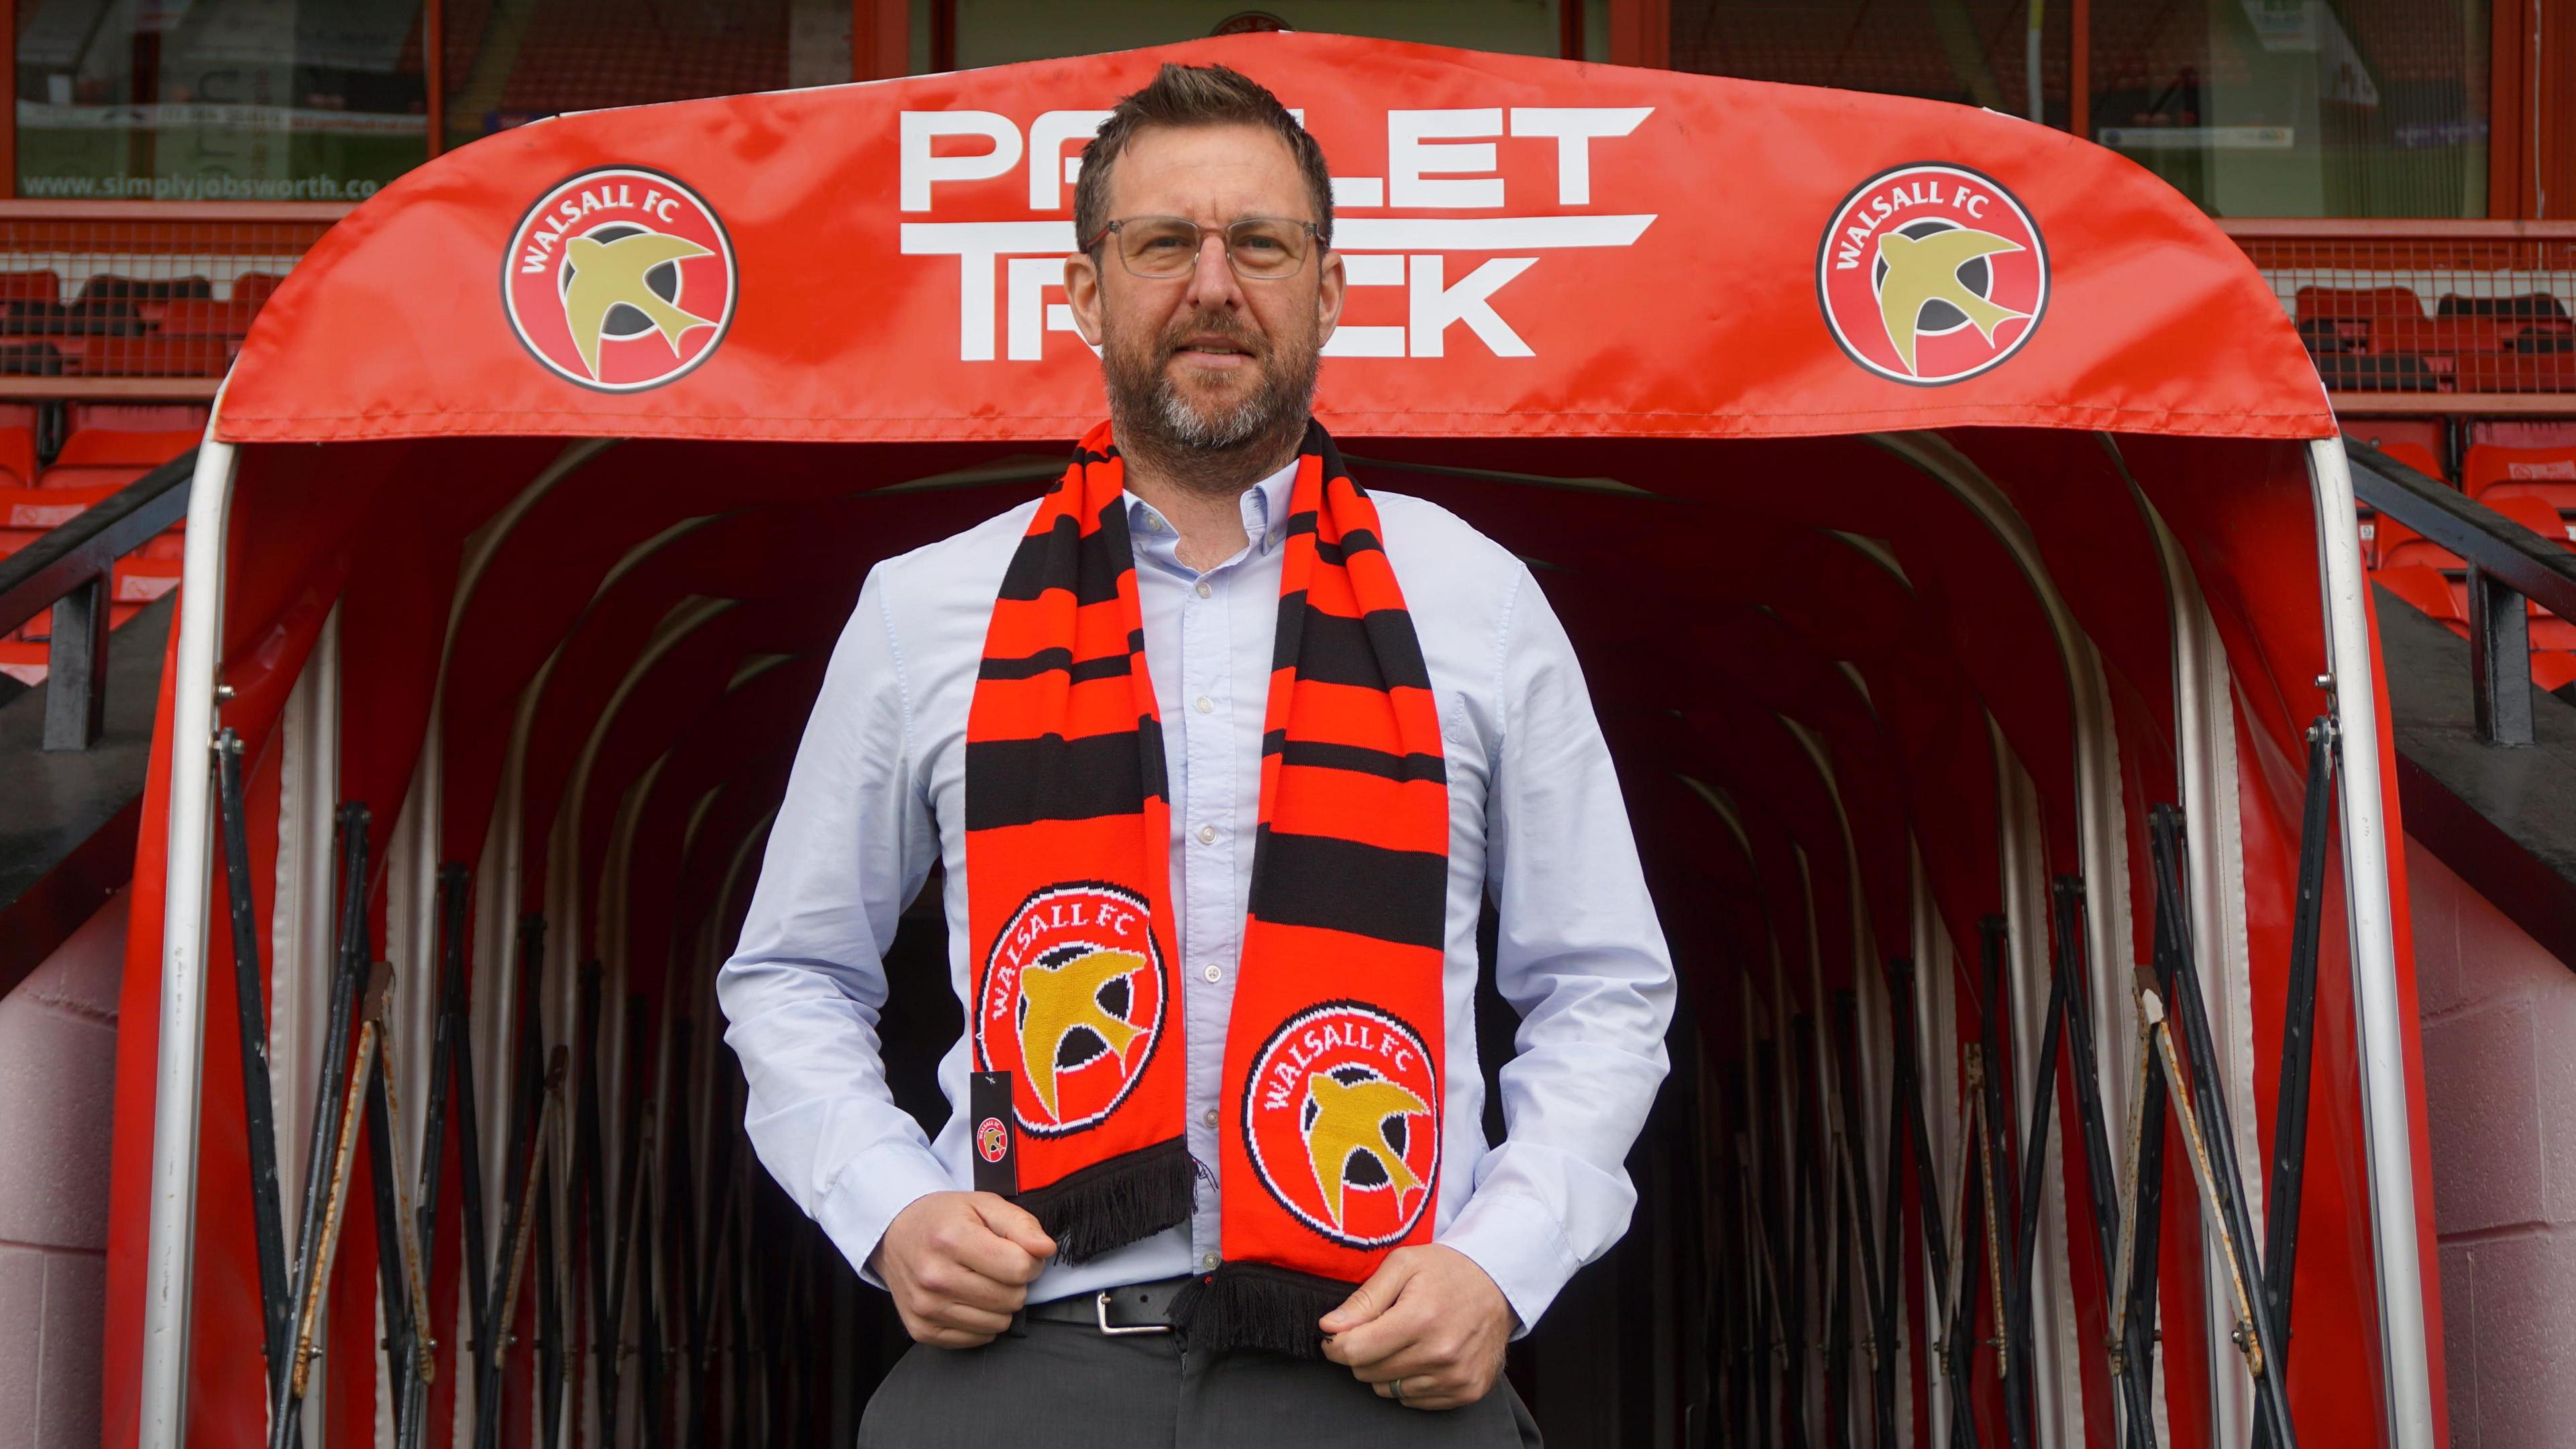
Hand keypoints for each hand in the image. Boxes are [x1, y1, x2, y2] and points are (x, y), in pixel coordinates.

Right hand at [869, 1191, 1055, 1346]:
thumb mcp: (984, 1205)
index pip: (1019, 1268)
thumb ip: (1021, 1224)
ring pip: (997, 1324)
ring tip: (981, 1281)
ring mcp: (926, 1307)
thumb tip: (1046, 1249)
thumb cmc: (945, 1218)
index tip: (1017, 1251)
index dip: (1030, 1259)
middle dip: (1015, 1282)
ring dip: (999, 1304)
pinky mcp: (921, 1329)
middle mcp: (935, 1276)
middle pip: (1011, 1298)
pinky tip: (968, 1298)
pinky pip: (977, 1339)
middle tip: (997, 1266)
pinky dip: (981, 1322)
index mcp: (952, 1239)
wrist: (895, 1234)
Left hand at [1319, 1245, 1515, 1409]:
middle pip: (1368, 1374)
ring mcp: (1456, 1376)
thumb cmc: (1446, 1270)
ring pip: (1389, 1391)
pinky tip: (1422, 1356)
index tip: (1336, 1335)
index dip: (1336, 1344)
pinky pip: (1414, 1401)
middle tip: (1376, 1331)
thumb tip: (1329, 1327)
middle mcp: (1440, 1353)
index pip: (1356, 1351)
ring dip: (1386, 1369)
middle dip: (1362, 1353)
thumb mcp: (1402, 1265)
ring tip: (1403, 1341)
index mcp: (1420, 1318)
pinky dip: (1409, 1382)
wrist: (1498, 1284)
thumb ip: (1363, 1299)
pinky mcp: (1468, 1391)